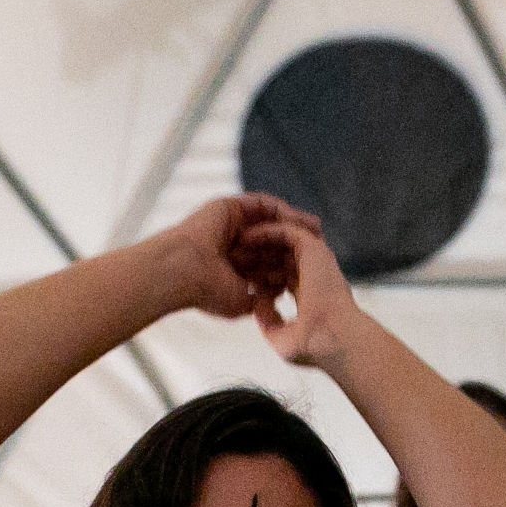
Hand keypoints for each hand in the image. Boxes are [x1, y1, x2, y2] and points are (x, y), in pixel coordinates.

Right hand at [155, 194, 320, 320]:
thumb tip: (279, 296)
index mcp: (237, 267)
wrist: (182, 273)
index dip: (293, 263)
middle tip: (323, 240)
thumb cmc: (206, 292)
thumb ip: (262, 299)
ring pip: (270, 220)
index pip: (272, 262)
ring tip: (315, 226)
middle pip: (275, 238)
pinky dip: (280, 210)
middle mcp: (235, 245)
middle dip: (300, 240)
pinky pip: (261, 205)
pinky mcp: (228, 208)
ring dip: (294, 221)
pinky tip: (296, 217)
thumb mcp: (242, 301)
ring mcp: (231, 225)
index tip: (315, 266)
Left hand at [245, 218, 362, 370]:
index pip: (281, 275)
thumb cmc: (314, 346)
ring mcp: (314, 262)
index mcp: (307, 293)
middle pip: (280, 255)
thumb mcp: (281, 338)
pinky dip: (267, 231)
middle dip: (256, 252)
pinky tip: (246, 236)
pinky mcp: (314, 250)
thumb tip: (257, 305)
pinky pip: (287, 231)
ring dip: (259, 238)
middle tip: (231, 251)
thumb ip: (269, 321)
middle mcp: (311, 274)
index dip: (259, 273)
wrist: (330, 340)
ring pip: (283, 240)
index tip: (239, 274)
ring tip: (235, 239)